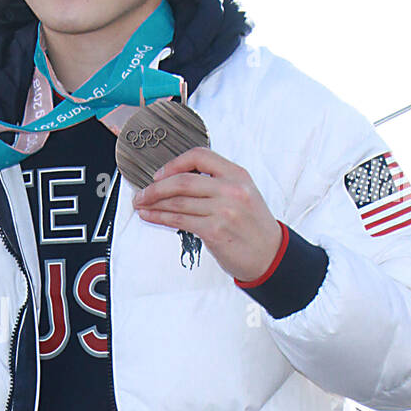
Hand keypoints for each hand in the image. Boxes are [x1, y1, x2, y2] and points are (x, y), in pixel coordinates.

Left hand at [133, 147, 281, 280]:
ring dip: (153, 203)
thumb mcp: (243, 193)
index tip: (160, 174)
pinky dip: (160, 217)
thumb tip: (178, 180)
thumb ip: (217, 183)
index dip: (175, 163)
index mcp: (237, 175)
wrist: (270, 254)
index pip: (200, 156)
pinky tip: (150, 216)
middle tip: (142, 193)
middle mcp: (231, 190)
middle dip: (156, 187)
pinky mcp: (214, 231)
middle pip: (183, 181)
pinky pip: (179, 220)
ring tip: (141, 205)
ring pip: (177, 202)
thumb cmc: (253, 226)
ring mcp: (223, 210)